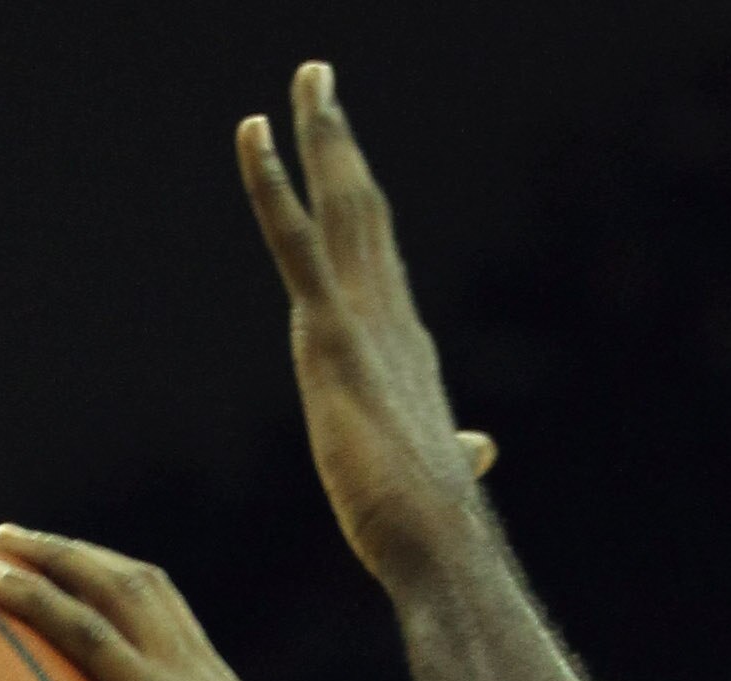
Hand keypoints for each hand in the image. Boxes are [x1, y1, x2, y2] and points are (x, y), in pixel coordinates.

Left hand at [0, 531, 334, 680]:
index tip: (80, 586)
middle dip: (81, 558)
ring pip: (112, 589)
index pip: (171, 624)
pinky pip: (85, 632)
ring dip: (53, 557)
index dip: (121, 595)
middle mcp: (205, 678)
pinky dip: (35, 597)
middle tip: (24, 546)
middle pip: (141, 586)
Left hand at [238, 64, 498, 587]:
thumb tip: (475, 449)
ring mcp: (362, 324)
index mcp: (403, 348)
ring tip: (307, 78)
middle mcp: (389, 319)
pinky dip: (273, 186)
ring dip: (322, 137)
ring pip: (342, 209)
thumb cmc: (433, 528)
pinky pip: (298, 244)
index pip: (376, 257)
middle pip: (362, 211)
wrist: (442, 551)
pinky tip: (255, 132)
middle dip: (339, 143)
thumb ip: (451, 449)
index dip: (359, 199)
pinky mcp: (333, 339)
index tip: (340, 153)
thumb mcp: (437, 470)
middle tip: (318, 80)